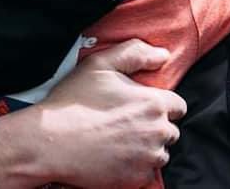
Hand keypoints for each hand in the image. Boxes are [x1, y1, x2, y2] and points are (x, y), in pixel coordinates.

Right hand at [0, 39, 185, 188]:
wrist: (51, 143)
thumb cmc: (74, 102)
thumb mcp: (100, 64)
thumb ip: (135, 53)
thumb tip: (162, 56)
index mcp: (153, 102)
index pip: (178, 105)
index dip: (160, 104)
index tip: (140, 106)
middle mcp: (158, 131)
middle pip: (169, 130)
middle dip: (153, 126)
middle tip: (124, 123)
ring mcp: (148, 158)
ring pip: (159, 152)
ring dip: (146, 147)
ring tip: (118, 140)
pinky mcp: (137, 178)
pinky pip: (146, 171)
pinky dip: (135, 166)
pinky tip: (114, 156)